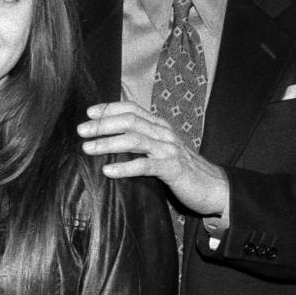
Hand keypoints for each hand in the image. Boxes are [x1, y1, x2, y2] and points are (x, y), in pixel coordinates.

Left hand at [78, 101, 228, 218]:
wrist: (214, 186)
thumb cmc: (183, 169)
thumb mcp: (161, 149)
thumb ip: (143, 142)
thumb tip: (112, 140)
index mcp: (160, 126)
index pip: (132, 108)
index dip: (109, 108)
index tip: (89, 113)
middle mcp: (164, 133)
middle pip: (129, 120)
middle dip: (102, 124)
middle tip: (81, 131)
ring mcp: (169, 149)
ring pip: (134, 139)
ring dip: (108, 142)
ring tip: (87, 149)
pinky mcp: (173, 169)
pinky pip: (145, 165)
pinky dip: (125, 167)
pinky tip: (108, 170)